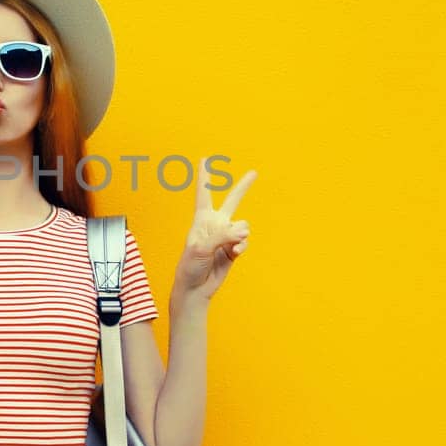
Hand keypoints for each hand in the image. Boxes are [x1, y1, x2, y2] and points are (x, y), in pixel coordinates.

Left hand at [174, 164, 257, 300]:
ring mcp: (226, 236)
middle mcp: (215, 224)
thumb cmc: (190, 266)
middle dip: (243, 187)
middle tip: (254, 172)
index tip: (205, 158)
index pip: (203, 193)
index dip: (204, 175)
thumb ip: (223, 236)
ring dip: (239, 235)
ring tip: (229, 246)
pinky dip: (241, 247)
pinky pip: (244, 242)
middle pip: (232, 200)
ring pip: (243, 226)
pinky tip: (233, 254)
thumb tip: (244, 230)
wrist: (196, 288)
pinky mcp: (234, 249)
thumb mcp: (202, 248)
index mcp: (201, 219)